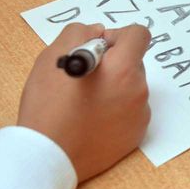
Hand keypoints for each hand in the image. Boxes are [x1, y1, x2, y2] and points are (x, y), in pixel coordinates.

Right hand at [18, 23, 150, 181]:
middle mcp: (139, 90)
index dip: (118, 36)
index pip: (139, 35)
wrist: (49, 156)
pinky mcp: (137, 133)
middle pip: (134, 63)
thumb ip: (79, 34)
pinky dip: (117, 109)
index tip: (99, 47)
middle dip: (114, 63)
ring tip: (86, 102)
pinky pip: (132, 111)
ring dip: (115, 87)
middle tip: (86, 77)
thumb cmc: (48, 107)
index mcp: (123, 68)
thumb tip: (98, 32)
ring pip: (132, 87)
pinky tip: (93, 119)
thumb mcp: (53, 58)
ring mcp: (141, 114)